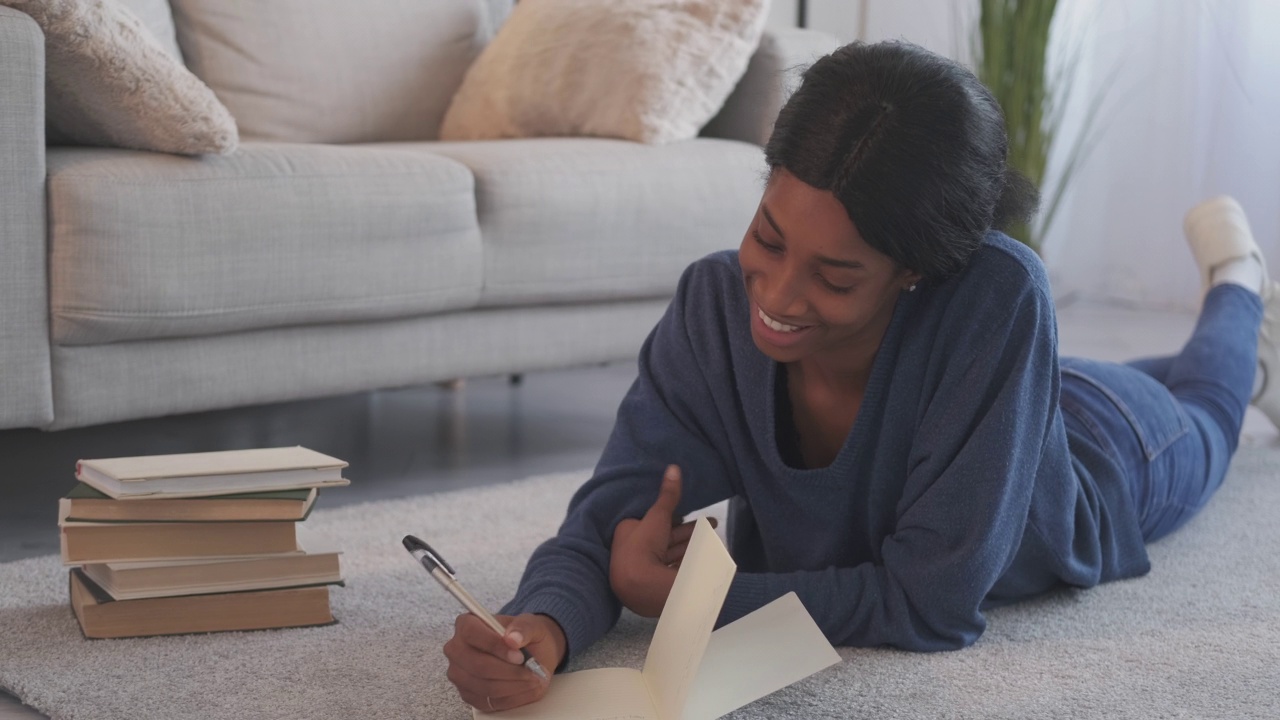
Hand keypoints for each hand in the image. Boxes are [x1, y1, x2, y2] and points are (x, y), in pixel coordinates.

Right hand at [443, 612, 564, 712]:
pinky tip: (526, 689)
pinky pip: (488, 702)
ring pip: (485, 686)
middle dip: (509, 671)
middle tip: (531, 671)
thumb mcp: (530, 624)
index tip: (519, 655)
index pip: (472, 634)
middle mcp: (456, 649)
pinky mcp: (468, 694)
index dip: (495, 646)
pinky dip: (512, 698)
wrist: (527, 652)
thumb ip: (523, 627)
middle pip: (477, 665)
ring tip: (533, 680)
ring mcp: (459, 674)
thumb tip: (513, 638)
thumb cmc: (524, 635)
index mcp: (466, 624)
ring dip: (513, 686)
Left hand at [609, 465, 715, 616]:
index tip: (689, 512)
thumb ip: (668, 495)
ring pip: (674, 555)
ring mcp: (647, 573)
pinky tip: (708, 561)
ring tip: (716, 537)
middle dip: (690, 531)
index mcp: (627, 535)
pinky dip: (693, 563)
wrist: (641, 590)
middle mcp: (634, 554)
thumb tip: (673, 467)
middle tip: (713, 523)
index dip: (672, 517)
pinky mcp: (659, 587)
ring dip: (695, 545)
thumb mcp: (657, 516)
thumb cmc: (643, 548)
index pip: (652, 522)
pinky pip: (678, 571)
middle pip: (666, 540)